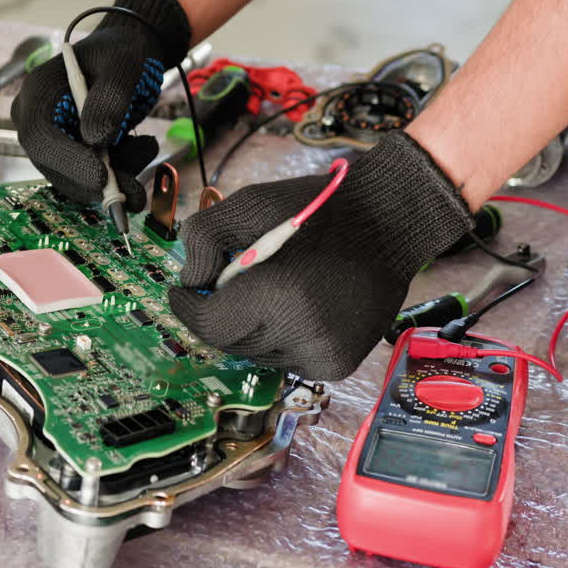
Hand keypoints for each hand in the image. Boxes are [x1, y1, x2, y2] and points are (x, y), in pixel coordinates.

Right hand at [11, 0, 190, 211]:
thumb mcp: (123, 65)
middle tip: (136, 190)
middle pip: (54, 165)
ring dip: (115, 177)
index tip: (103, 177)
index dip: (68, 161)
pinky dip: (118, 173)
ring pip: (75, 178)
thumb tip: (97, 140)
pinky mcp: (69, 154)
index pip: (40, 136)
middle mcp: (35, 119)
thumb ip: (111, 98)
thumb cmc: (121, 54)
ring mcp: (51, 140)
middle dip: (97, 182)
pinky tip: (139, 147)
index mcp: (39, 91)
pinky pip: (89, 177)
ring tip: (146, 146)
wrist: (125, 58)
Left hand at [168, 132, 474, 378]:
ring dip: (251, 330)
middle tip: (224, 289)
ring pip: (257, 356)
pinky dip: (281, 341)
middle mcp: (301, 333)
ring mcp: (322, 354)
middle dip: (220, 316)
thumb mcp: (248, 204)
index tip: (182, 294)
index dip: (188, 309)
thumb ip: (203, 238)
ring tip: (266, 295)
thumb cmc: (314, 210)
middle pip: (230, 343)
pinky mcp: (337, 364)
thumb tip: (190, 281)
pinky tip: (294, 311)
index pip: (210, 325)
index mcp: (277, 295)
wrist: (386, 222)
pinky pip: (288, 362)